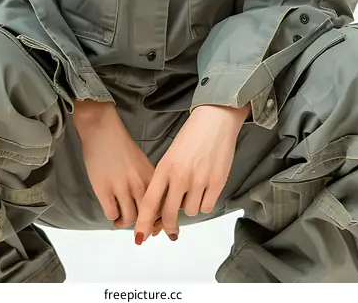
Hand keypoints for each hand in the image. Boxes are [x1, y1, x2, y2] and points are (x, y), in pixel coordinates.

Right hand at [73, 99, 173, 237]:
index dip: (160, 221)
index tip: (156, 228)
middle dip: (145, 228)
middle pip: (148, 216)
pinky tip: (112, 211)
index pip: (163, 206)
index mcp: (151, 176)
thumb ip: (147, 183)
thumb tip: (149, 206)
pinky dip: (113, 217)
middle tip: (139, 231)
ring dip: (125, 224)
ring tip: (120, 220)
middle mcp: (139, 183)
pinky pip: (112, 214)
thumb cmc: (121, 144)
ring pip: (130, 219)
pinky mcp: (104, 189)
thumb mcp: (142, 162)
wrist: (102, 128)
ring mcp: (121, 187)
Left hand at [133, 103, 250, 243]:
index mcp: (165, 168)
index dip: (143, 223)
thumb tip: (162, 208)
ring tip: (193, 188)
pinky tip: (205, 187)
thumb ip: (165, 181)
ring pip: (190, 212)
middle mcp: (180, 176)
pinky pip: (207, 207)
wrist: (215, 120)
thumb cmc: (191, 137)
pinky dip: (205, 202)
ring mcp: (199, 180)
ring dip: (190, 206)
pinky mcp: (217, 182)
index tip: (140, 238)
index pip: (150, 202)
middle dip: (168, 226)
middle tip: (170, 231)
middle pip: (169, 214)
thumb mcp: (171, 156)